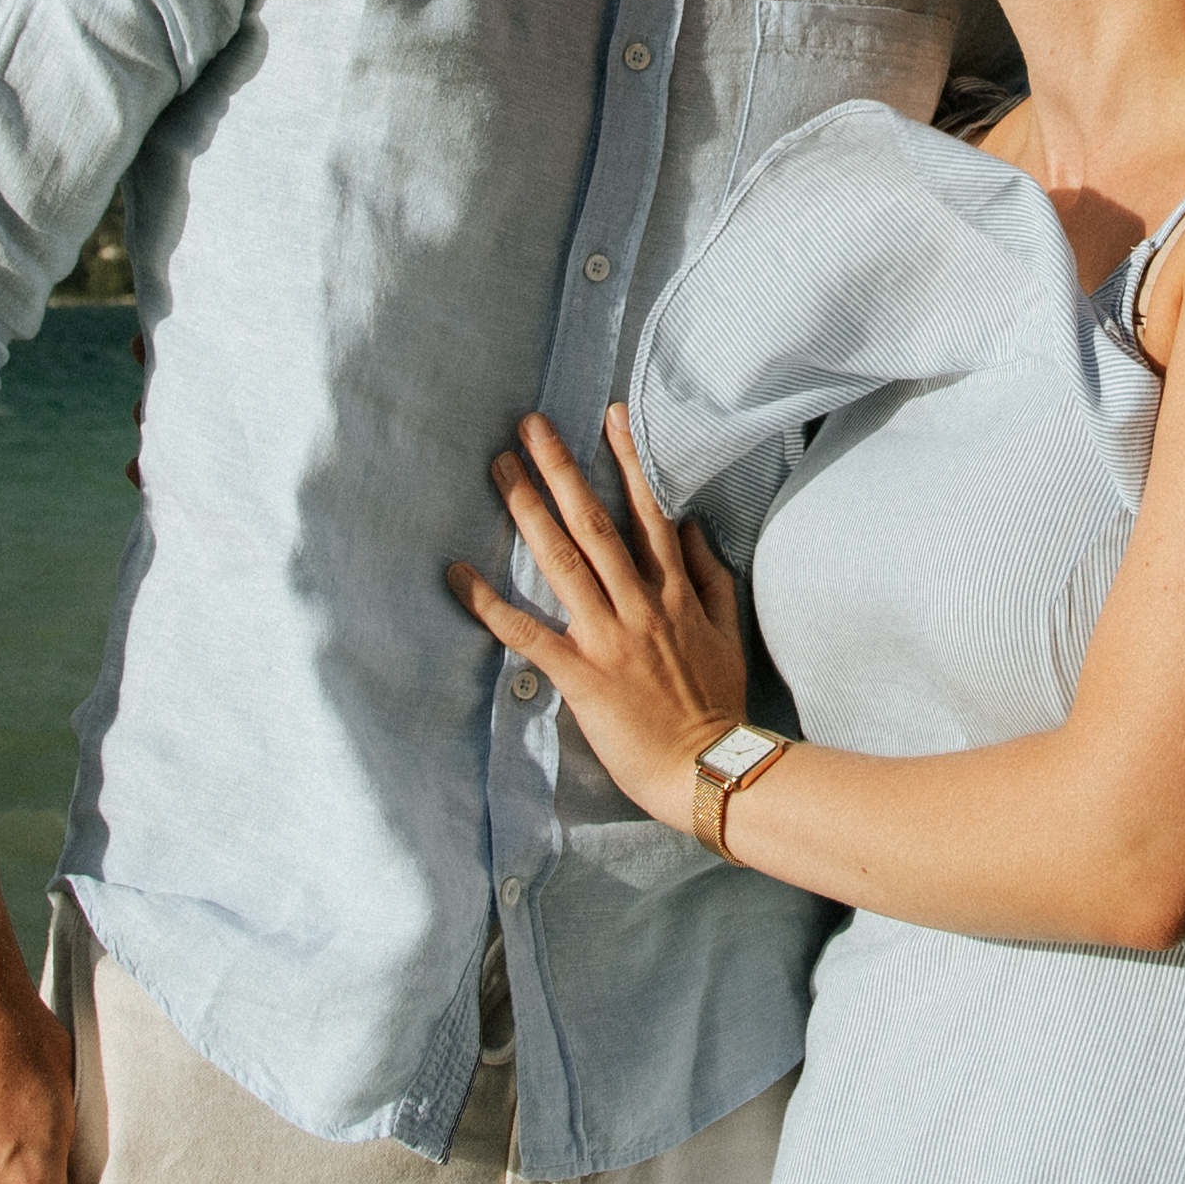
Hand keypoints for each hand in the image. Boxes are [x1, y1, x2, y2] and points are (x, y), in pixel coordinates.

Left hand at [452, 404, 750, 836]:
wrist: (711, 767)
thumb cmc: (718, 703)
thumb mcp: (726, 630)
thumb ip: (710, 576)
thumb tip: (693, 528)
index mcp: (674, 591)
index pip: (648, 513)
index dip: (628, 461)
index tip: (607, 417)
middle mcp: (639, 604)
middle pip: (595, 523)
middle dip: (562, 469)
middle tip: (530, 425)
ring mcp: (610, 637)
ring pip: (563, 561)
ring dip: (528, 511)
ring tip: (500, 469)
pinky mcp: (583, 676)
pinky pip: (529, 634)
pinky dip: (491, 604)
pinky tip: (458, 574)